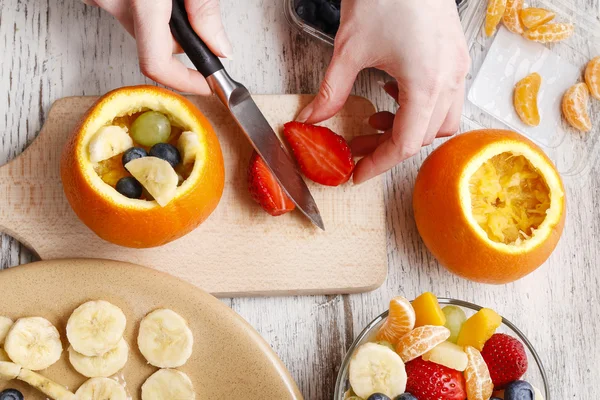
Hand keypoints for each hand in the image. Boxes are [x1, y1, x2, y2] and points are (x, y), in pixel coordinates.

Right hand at [83, 0, 231, 93]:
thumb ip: (205, 11)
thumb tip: (220, 49)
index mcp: (141, 1)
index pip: (158, 66)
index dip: (185, 83)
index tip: (205, 85)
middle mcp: (112, 1)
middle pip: (151, 47)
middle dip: (177, 41)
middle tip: (189, 11)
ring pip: (137, 28)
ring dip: (157, 21)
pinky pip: (122, 10)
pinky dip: (139, 8)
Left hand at [296, 0, 469, 183]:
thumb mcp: (349, 50)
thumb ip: (332, 91)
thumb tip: (312, 118)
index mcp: (426, 84)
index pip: (406, 144)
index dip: (379, 164)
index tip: (358, 174)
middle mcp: (449, 79)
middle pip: (424, 136)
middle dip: (388, 147)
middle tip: (358, 147)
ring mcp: (456, 66)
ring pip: (440, 120)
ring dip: (408, 128)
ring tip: (374, 120)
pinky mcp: (455, 55)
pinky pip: (444, 97)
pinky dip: (419, 106)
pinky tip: (393, 94)